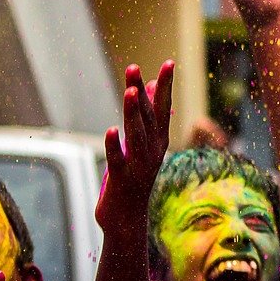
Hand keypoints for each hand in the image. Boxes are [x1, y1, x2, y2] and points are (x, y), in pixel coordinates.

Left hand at [95, 62, 173, 233]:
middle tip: (134, 68)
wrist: (128, 218)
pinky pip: (119, 159)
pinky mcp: (122, 179)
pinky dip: (115, 145)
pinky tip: (111, 130)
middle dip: (143, 92)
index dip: (165, 85)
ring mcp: (139, 165)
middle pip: (149, 117)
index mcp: (159, 141)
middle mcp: (153, 151)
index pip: (164, 107)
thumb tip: (152, 86)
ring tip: (131, 91)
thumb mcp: (144, 144)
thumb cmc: (133, 177)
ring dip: (134, 112)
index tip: (168, 62)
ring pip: (137, 134)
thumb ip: (148, 116)